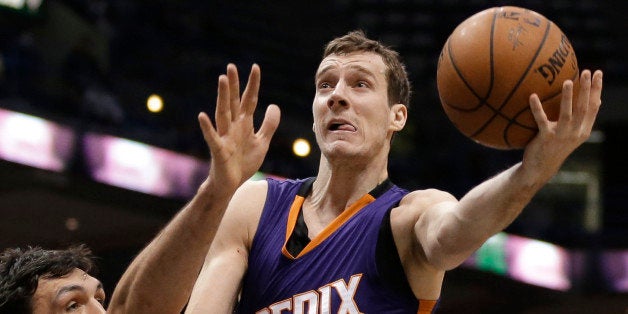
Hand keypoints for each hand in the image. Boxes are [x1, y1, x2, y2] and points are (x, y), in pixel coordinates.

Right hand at [198, 63, 280, 195]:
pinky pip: (212, 137)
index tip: (255, 67)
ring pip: (223, 113)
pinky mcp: (218, 151)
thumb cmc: (243, 163)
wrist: (231, 185)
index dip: (252, 85)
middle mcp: (233, 127)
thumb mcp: (262, 142)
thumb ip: (268, 125)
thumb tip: (273, 105)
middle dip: (233, 85)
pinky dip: (207, 127)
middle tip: (231, 66)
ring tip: (221, 80)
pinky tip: (202, 116)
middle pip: (233, 102)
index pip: (249, 100)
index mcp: (244, 124)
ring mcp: (224, 137)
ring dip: (222, 97)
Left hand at [523, 69, 602, 179]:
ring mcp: (561, 136)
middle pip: (583, 108)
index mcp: (583, 130)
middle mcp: (575, 133)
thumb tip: (595, 99)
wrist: (540, 167)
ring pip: (566, 114)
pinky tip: (532, 96)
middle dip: (587, 89)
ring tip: (567, 81)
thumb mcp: (573, 133)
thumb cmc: (555, 146)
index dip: (597, 89)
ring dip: (568, 97)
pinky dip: (536, 108)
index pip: (593, 107)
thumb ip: (581, 119)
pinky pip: (541, 120)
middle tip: (588, 72)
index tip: (598, 73)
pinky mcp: (545, 138)